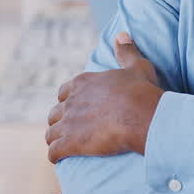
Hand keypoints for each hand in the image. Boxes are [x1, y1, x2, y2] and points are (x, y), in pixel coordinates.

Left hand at [45, 32, 164, 163]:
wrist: (143, 115)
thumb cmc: (142, 91)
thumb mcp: (136, 66)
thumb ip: (126, 51)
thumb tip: (122, 34)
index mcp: (83, 83)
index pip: (64, 92)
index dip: (68, 100)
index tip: (75, 108)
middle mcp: (71, 100)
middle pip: (55, 112)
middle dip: (60, 121)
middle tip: (69, 129)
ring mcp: (68, 122)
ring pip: (51, 133)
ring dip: (55, 139)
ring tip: (61, 146)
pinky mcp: (70, 142)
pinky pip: (53, 151)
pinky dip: (55, 155)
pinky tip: (59, 159)